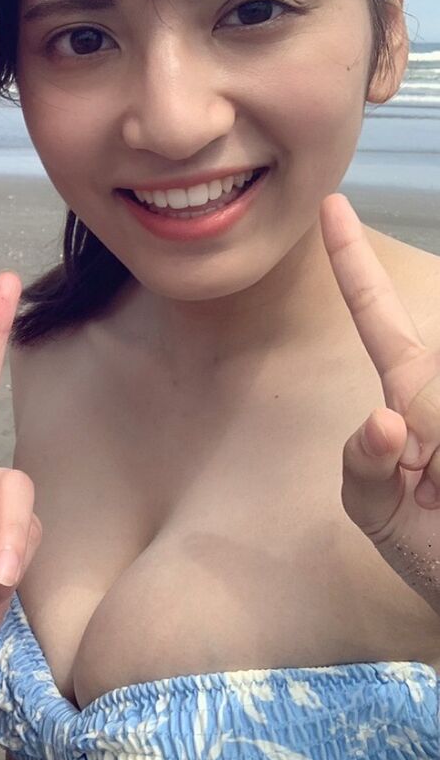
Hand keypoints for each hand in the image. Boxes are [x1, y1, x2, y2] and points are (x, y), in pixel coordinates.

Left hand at [321, 194, 439, 608]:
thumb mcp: (381, 519)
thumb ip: (366, 472)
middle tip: (437, 487)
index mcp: (412, 393)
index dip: (352, 262)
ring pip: (436, 403)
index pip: (378, 318)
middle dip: (426, 439)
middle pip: (421, 380)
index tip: (330, 204)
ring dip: (439, 460)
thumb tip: (386, 419)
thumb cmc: (436, 556)